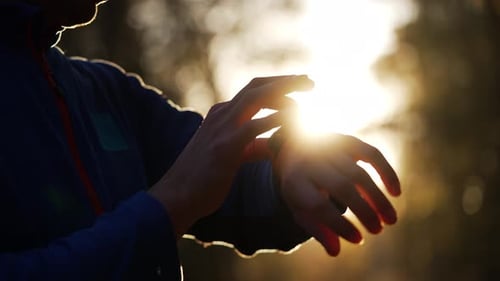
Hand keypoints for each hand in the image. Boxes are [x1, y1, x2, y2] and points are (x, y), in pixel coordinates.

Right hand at [149, 75, 313, 236]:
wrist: (177, 197)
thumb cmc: (203, 180)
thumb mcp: (230, 157)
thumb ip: (251, 147)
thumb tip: (272, 145)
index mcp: (221, 115)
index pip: (252, 90)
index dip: (277, 85)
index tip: (299, 86)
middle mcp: (221, 115)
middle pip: (257, 86)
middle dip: (285, 81)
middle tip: (310, 81)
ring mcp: (221, 128)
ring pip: (256, 97)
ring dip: (284, 92)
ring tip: (308, 93)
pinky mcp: (225, 146)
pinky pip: (255, 126)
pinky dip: (277, 120)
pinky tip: (295, 122)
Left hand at [273, 133, 400, 255]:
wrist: (294, 149)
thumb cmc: (301, 187)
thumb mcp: (300, 208)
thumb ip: (317, 229)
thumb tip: (336, 252)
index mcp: (295, 180)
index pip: (318, 205)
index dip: (339, 224)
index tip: (358, 239)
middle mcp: (311, 161)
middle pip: (341, 187)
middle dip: (363, 211)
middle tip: (378, 230)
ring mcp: (330, 147)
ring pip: (358, 174)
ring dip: (377, 198)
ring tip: (390, 220)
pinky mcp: (347, 141)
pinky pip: (371, 154)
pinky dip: (386, 172)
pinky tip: (396, 192)